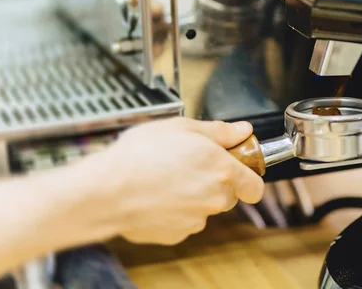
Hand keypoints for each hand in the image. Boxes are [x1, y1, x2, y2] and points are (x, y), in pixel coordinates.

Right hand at [97, 117, 263, 244]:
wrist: (106, 189)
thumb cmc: (140, 155)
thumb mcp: (182, 127)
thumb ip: (220, 131)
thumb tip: (242, 131)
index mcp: (223, 171)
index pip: (255, 186)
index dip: (249, 176)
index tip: (237, 167)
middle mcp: (215, 199)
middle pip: (229, 195)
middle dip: (216, 182)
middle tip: (191, 164)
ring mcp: (196, 219)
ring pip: (205, 207)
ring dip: (194, 195)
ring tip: (167, 178)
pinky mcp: (176, 234)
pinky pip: (184, 220)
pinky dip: (175, 210)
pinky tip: (157, 195)